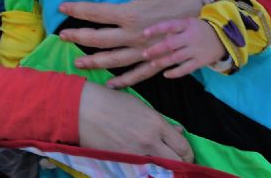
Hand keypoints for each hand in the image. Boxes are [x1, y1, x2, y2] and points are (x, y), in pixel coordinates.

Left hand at [58, 0, 201, 82]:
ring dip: (95, 63)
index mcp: (132, 13)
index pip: (97, 12)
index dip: (77, 9)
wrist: (211, 12)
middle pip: (100, 40)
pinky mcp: (160, 61)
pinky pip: (139, 75)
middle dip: (78, 38)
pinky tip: (111, 85)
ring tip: (78, 64)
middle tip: (61, 37)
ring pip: (115, 61)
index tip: (62, 7)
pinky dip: (124, 82)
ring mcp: (147, 51)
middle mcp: (136, 36)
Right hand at [77, 82, 192, 162]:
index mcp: (155, 123)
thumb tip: (178, 131)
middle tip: (178, 164)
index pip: (182, 146)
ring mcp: (135, 153)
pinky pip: (140, 169)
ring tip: (161, 165)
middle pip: (176, 161)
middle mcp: (149, 140)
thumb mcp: (139, 105)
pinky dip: (145, 169)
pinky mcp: (121, 161)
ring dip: (163, 168)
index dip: (188, 153)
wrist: (82, 108)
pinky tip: (144, 165)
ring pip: (160, 169)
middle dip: (181, 164)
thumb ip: (160, 121)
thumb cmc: (110, 101)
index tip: (186, 155)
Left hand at [141, 18, 227, 79]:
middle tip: (144, 54)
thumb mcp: (189, 23)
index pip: (170, 25)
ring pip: (176, 58)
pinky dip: (175, 73)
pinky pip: (186, 69)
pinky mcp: (200, 61)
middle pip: (170, 44)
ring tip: (152, 63)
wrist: (224, 37)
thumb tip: (158, 37)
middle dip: (156, 50)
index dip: (156, 29)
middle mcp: (191, 37)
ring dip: (162, 62)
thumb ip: (174, 29)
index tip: (144, 33)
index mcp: (187, 24)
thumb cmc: (199, 29)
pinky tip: (166, 74)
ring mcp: (196, 50)